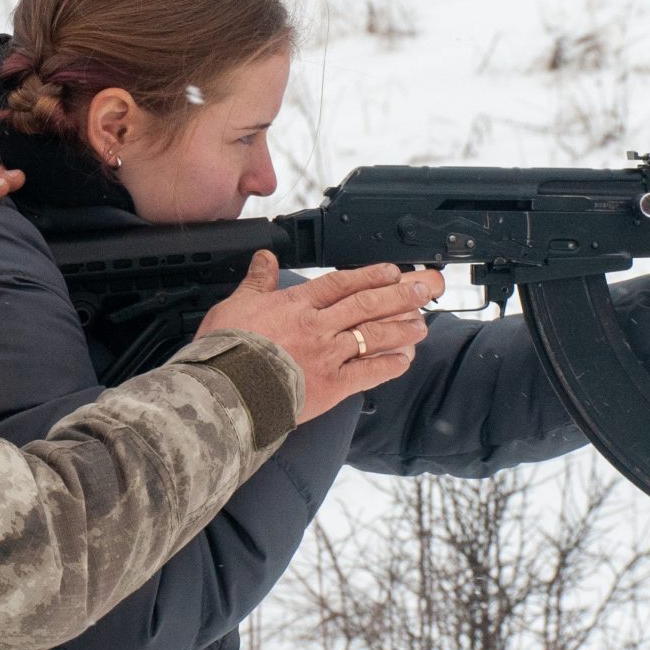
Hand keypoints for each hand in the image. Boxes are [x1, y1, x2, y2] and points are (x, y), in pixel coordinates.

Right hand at [199, 254, 443, 420]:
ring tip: (422, 323)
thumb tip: (265, 257)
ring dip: (401, 328)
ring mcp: (328, 355)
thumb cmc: (226, 351)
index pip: (342, 283)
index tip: (392, 271)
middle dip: (400, 295)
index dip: (370, 275)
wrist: (226, 392)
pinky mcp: (332, 386)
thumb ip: (257, 281)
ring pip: (374, 335)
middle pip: (367, 304)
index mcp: (296, 304)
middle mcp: (319, 326)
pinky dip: (388, 366)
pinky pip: (368, 373)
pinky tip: (404, 360)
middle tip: (424, 289)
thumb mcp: (235, 306)